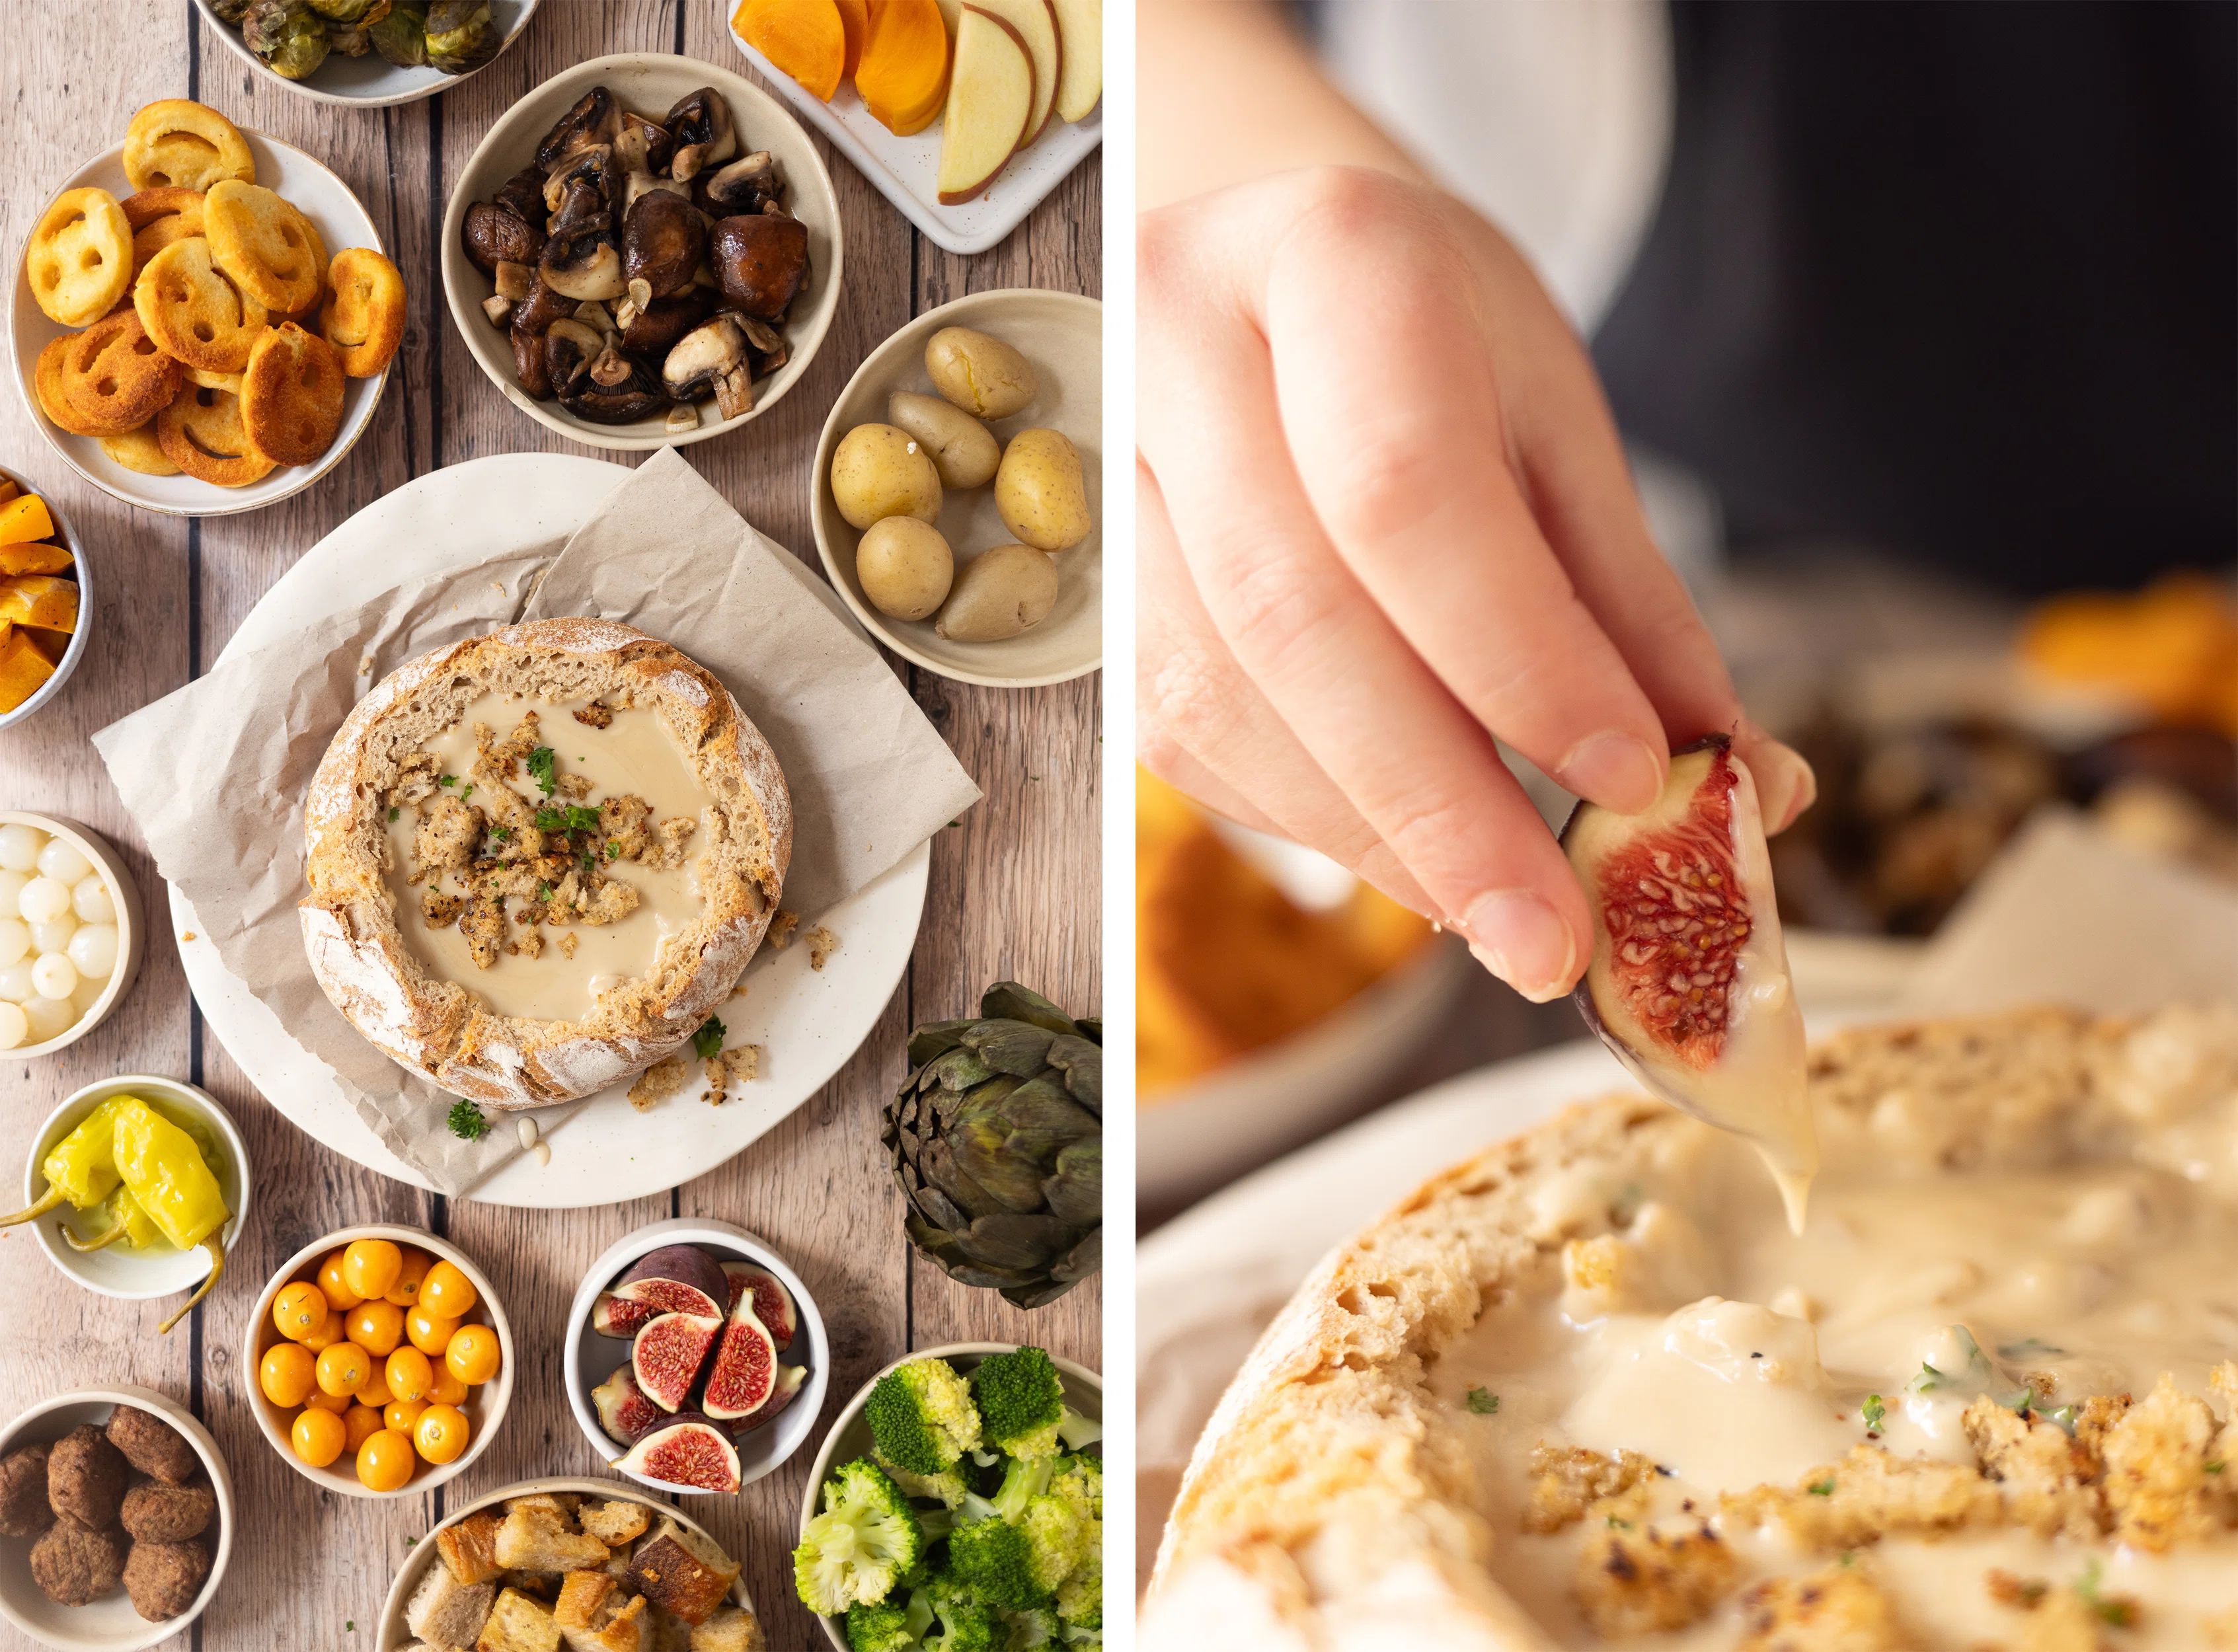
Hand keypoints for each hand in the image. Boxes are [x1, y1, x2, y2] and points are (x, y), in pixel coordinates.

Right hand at [1137, 167, 1815, 1001]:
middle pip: (1288, 612)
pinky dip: (1299, 816)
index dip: (1516, 655)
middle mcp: (1171, 341)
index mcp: (1327, 256)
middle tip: (1551, 939)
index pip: (1402, 487)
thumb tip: (1744, 786)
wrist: (1267, 284)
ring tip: (1494, 915)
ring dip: (1365, 837)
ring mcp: (1091, 459)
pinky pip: (1171, 730)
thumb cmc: (1427, 342)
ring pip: (1209, 695)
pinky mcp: (1069, 572)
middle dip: (1435, 804)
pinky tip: (1401, 852)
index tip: (1627, 781)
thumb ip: (1627, 599)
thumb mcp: (1553, 423)